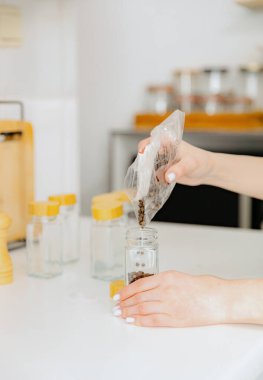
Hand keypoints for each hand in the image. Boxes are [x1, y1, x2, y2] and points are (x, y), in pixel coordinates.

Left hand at [113, 271, 228, 326]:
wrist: (218, 299)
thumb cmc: (202, 287)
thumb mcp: (178, 277)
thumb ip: (161, 282)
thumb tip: (144, 289)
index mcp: (167, 277)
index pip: (140, 284)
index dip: (126, 291)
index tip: (118, 295)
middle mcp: (166, 290)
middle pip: (139, 297)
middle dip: (124, 302)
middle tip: (116, 306)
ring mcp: (170, 305)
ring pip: (143, 308)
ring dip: (129, 311)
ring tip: (121, 314)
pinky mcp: (175, 319)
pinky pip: (152, 320)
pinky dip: (140, 321)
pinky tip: (133, 320)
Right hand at [138, 139, 214, 185]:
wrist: (208, 171)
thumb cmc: (202, 161)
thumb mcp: (191, 164)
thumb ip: (179, 169)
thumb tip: (167, 177)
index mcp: (168, 142)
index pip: (151, 142)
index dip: (143, 148)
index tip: (141, 157)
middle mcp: (163, 151)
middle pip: (146, 155)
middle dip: (142, 165)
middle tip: (143, 175)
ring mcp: (162, 162)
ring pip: (148, 167)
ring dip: (145, 175)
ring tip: (145, 184)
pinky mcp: (164, 172)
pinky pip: (154, 176)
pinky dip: (151, 181)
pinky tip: (152, 187)